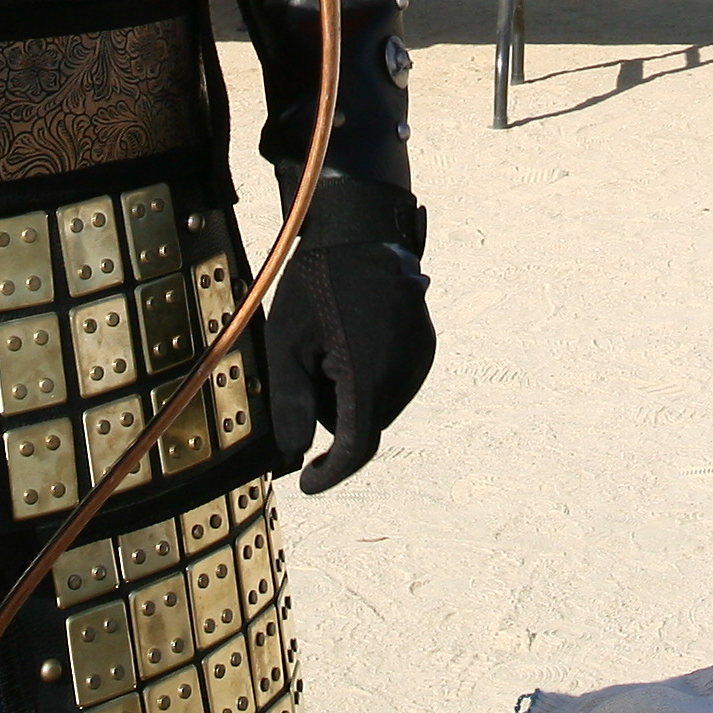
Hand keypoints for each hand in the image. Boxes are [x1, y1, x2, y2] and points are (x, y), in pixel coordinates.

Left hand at [265, 193, 431, 492]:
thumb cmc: (317, 282)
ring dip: (353, 394)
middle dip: (333, 414)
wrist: (359, 230)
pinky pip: (394, 381)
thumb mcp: (288, 344)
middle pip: (364, 424)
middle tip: (309, 367)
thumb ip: (290, 405)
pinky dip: (371, 375)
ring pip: (379, 404)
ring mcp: (419, 360)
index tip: (307, 481)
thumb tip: (292, 455)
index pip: (355, 449)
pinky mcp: (425, 347)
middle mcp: (403, 374)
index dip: (330, 473)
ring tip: (330, 342)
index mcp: (368, 377)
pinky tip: (351, 336)